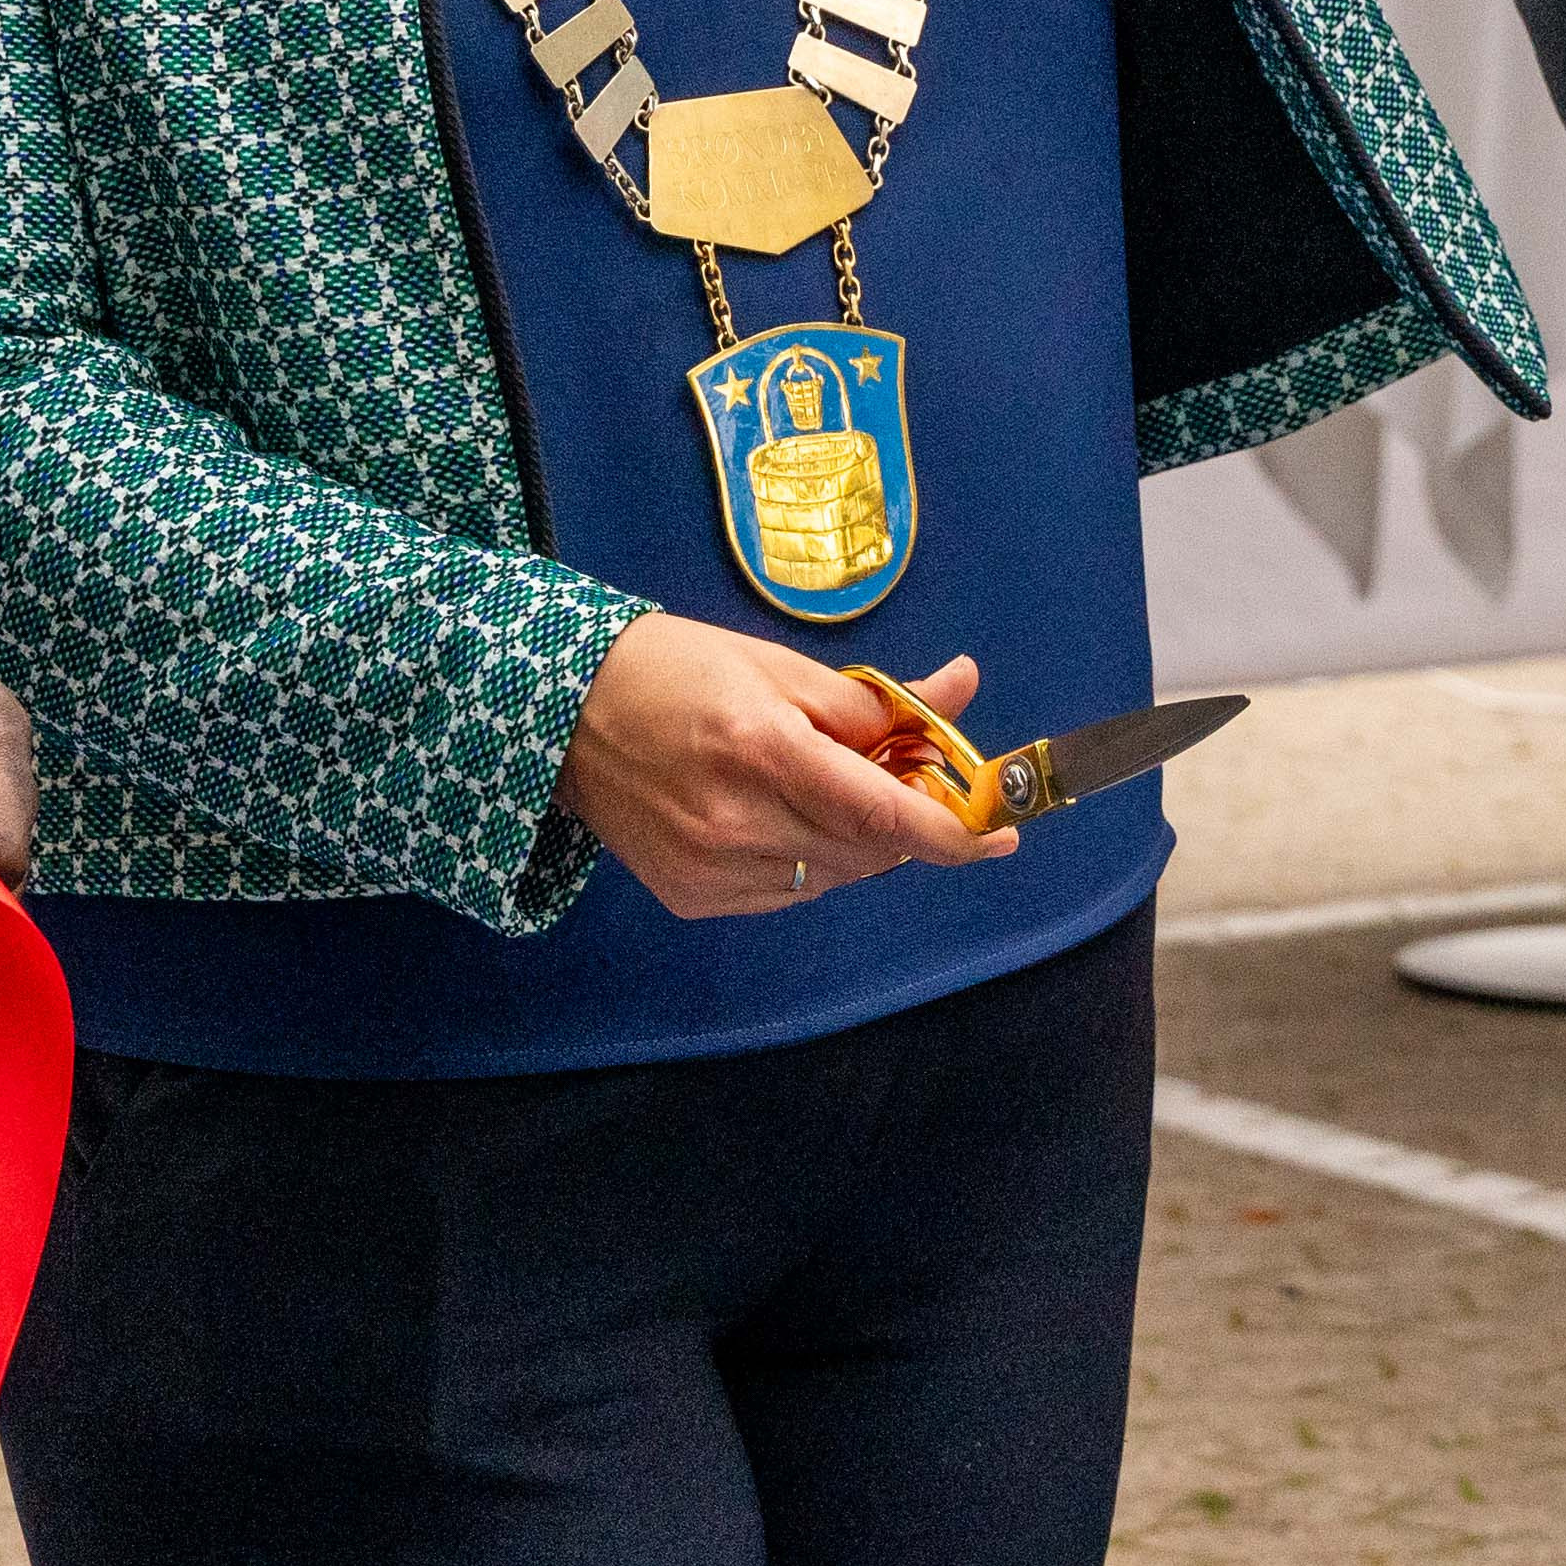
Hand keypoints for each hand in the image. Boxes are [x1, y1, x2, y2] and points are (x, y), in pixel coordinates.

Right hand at [555, 617, 1019, 921]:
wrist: (564, 714)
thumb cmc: (675, 671)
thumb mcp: (778, 667)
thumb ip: (874, 701)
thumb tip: (959, 690)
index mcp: (761, 748)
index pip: (880, 810)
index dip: (949, 830)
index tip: (1000, 833)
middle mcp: (736, 821)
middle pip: (867, 849)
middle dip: (908, 823)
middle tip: (923, 785)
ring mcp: (710, 868)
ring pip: (833, 877)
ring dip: (862, 842)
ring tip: (842, 791)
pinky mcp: (693, 897)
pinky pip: (788, 892)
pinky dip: (812, 861)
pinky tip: (790, 819)